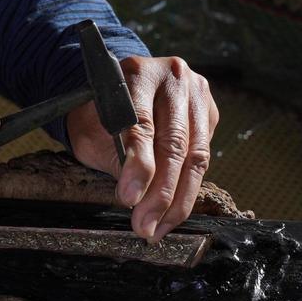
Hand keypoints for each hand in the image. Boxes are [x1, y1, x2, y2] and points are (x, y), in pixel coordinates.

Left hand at [66, 56, 217, 242]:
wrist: (118, 90)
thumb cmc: (100, 113)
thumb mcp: (92, 131)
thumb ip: (113, 156)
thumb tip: (136, 195)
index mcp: (137, 73)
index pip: (141, 123)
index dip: (138, 165)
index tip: (128, 198)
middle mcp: (172, 77)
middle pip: (173, 143)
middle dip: (159, 193)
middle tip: (145, 225)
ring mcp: (196, 93)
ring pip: (195, 155)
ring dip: (178, 199)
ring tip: (159, 227)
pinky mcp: (209, 112)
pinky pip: (203, 156)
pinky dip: (189, 189)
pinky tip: (173, 211)